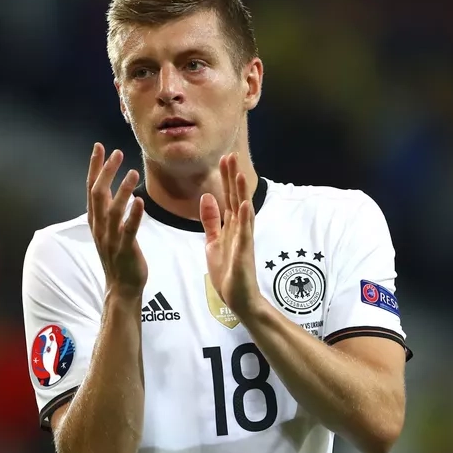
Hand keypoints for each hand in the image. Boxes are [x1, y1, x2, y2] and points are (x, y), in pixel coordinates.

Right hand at [87, 143, 146, 296]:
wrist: (122, 287)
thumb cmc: (118, 256)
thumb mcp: (108, 229)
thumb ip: (107, 209)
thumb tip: (107, 187)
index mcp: (95, 220)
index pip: (91, 188)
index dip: (95, 167)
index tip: (99, 147)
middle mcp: (100, 227)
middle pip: (99, 194)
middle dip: (106, 172)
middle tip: (117, 153)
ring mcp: (111, 239)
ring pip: (113, 210)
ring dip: (121, 190)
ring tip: (132, 172)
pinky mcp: (125, 249)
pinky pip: (128, 229)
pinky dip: (133, 215)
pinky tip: (139, 201)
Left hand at [200, 153, 260, 317]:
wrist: (238, 298)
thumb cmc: (228, 271)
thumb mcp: (213, 241)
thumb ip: (211, 220)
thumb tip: (207, 196)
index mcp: (231, 226)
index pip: (229, 196)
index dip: (226, 178)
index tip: (224, 158)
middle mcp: (240, 229)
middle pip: (236, 198)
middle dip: (232, 177)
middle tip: (230, 155)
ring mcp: (243, 240)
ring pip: (243, 211)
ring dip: (241, 193)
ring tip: (239, 173)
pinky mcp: (244, 253)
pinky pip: (245, 234)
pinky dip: (246, 219)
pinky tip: (245, 205)